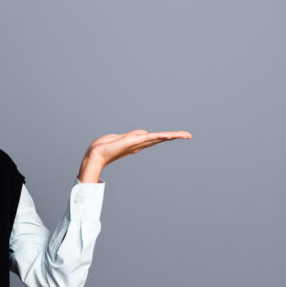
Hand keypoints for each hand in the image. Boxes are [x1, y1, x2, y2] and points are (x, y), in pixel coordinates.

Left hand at [77, 130, 191, 182]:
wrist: (96, 154)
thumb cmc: (106, 147)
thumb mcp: (122, 138)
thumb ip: (133, 135)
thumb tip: (145, 132)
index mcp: (138, 142)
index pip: (156, 138)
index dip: (167, 136)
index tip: (179, 135)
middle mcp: (140, 144)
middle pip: (161, 138)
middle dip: (175, 136)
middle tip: (189, 135)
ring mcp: (138, 143)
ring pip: (158, 138)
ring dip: (172, 136)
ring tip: (185, 134)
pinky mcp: (133, 142)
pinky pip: (148, 138)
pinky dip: (159, 136)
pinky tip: (168, 135)